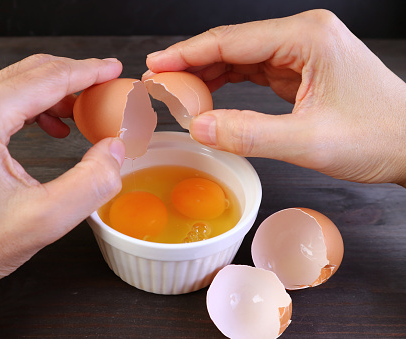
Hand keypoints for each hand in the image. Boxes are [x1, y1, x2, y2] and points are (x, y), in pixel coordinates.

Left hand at [0, 54, 124, 337]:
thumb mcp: (44, 220)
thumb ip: (91, 181)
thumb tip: (115, 150)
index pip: (47, 78)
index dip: (88, 71)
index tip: (113, 68)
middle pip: (31, 72)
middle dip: (74, 76)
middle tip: (106, 87)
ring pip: (16, 83)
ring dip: (55, 92)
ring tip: (85, 111)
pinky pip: (1, 100)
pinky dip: (34, 105)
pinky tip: (52, 126)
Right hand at [145, 9, 405, 185]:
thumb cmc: (380, 137)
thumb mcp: (310, 141)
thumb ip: (250, 134)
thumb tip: (199, 127)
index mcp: (307, 38)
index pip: (231, 41)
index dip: (187, 54)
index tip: (155, 66)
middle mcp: (304, 37)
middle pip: (232, 45)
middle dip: (193, 64)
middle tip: (160, 84)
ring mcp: (303, 52)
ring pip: (241, 58)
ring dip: (208, 74)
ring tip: (177, 92)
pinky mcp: (302, 70)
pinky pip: (255, 71)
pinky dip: (229, 84)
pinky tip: (209, 95)